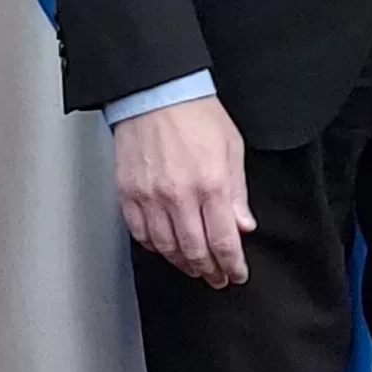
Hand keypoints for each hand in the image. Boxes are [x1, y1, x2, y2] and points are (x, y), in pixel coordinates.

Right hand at [112, 97, 255, 287]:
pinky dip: (154, 247)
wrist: (155, 93)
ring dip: (183, 263)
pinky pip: (140, 233)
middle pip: (195, 251)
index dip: (231, 264)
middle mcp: (179, 196)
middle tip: (216, 278)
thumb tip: (243, 225)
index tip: (236, 274)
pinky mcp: (128, 194)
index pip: (223, 241)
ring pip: (166, 248)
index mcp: (210, 185)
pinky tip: (165, 248)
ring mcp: (150, 197)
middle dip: (209, 271)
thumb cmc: (195, 114)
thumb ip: (238, 192)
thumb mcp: (232, 149)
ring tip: (194, 267)